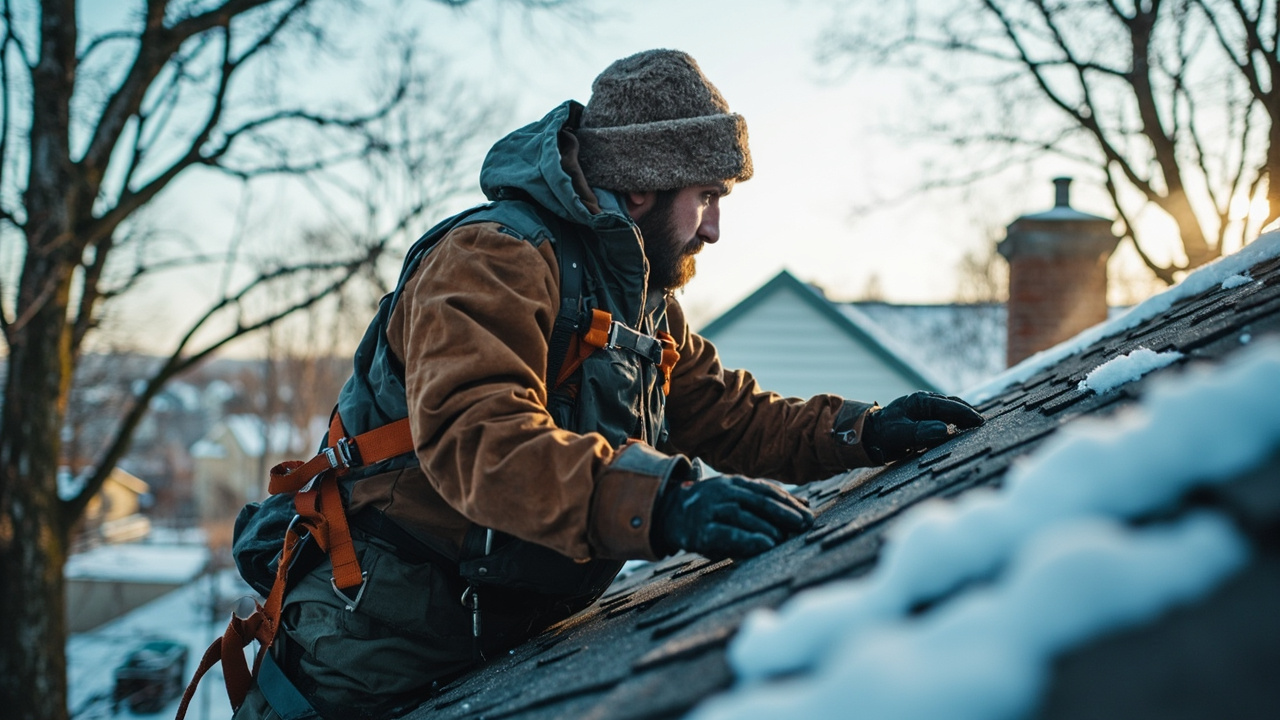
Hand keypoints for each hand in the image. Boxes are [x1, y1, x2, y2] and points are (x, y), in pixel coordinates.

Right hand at [650, 474, 813, 560]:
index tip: (808, 515)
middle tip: (803, 525)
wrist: (668, 512)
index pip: (766, 490)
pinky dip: (747, 539)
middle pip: (758, 500)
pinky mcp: (700, 530)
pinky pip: (727, 533)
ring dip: (766, 526)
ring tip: (785, 538)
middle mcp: (722, 492)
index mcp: (733, 482)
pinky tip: (765, 545)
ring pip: (742, 515)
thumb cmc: (711, 507)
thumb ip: (766, 499)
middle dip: (783, 513)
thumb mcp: (737, 497)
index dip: (788, 502)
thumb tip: (805, 503)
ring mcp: (710, 509)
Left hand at [862, 391, 984, 463]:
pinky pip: (944, 414)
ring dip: (963, 415)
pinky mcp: (924, 415)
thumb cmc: (882, 435)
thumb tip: (944, 429)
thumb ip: (921, 432)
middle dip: (969, 413)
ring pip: (950, 408)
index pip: (951, 406)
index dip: (967, 415)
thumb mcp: (900, 435)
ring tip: (976, 426)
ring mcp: (924, 407)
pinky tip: (962, 427)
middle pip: (954, 405)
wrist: (868, 435)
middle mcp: (925, 401)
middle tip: (983, 425)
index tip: (980, 423)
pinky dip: (955, 419)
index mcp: (921, 401)